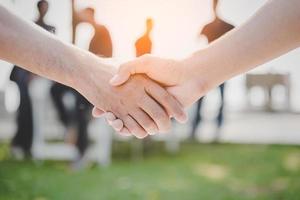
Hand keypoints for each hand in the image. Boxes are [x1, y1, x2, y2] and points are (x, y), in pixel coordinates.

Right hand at [92, 55, 208, 134]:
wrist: (190, 76)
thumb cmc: (168, 66)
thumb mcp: (145, 62)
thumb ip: (128, 68)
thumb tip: (112, 82)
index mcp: (139, 88)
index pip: (118, 98)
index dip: (107, 105)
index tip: (98, 109)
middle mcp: (143, 100)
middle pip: (122, 113)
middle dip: (112, 117)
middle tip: (106, 116)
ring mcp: (151, 110)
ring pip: (131, 121)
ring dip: (120, 124)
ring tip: (113, 121)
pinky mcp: (159, 118)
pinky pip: (143, 127)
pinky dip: (132, 130)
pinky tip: (123, 127)